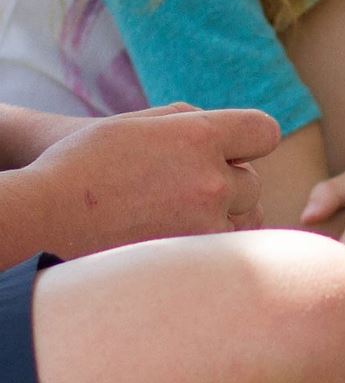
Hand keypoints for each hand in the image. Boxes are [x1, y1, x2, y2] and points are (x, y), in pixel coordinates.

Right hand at [15, 103, 275, 257]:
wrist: (42, 218)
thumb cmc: (83, 166)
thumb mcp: (135, 124)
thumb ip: (190, 122)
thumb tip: (232, 135)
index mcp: (198, 137)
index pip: (264, 132)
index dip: (248, 141)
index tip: (230, 150)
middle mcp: (211, 180)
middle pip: (253, 182)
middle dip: (228, 183)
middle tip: (182, 191)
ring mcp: (205, 223)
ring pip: (246, 220)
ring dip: (223, 217)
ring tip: (175, 216)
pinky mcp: (194, 260)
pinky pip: (226, 251)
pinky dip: (210, 246)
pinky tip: (176, 239)